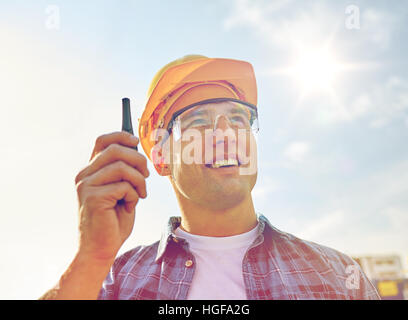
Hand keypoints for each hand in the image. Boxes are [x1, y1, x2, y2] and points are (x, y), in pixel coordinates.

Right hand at [74, 131, 148, 262]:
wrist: (100, 249)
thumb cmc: (113, 220)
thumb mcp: (121, 190)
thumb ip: (124, 172)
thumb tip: (137, 151)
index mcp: (90, 171)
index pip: (102, 141)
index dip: (121, 135)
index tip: (136, 141)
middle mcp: (84, 175)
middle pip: (115, 149)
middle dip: (138, 160)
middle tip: (146, 175)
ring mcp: (86, 185)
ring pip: (122, 166)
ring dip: (139, 181)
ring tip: (140, 195)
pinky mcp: (93, 197)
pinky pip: (124, 186)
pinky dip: (134, 195)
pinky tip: (130, 206)